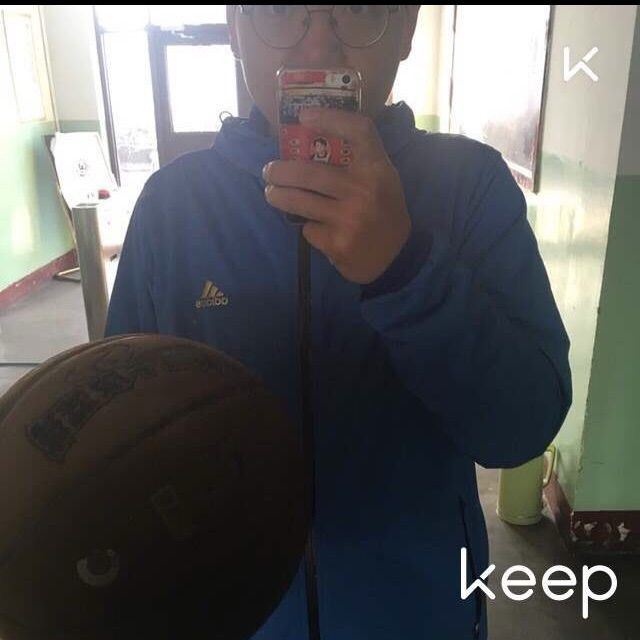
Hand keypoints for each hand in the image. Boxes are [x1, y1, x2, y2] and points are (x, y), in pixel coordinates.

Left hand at [263, 108, 410, 283]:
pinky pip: (308, 228)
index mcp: (378, 169)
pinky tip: (316, 229)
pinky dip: (307, 227)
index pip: (358, 131)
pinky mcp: (337, 243)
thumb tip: (312, 138)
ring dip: (278, 196)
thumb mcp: (382, 180)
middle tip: (269, 171)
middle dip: (280, 171)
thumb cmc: (383, 212)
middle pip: (308, 172)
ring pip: (299, 201)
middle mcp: (364, 191)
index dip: (331, 118)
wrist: (394, 258)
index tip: (304, 116)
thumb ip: (358, 161)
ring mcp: (349, 218)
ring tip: (272, 194)